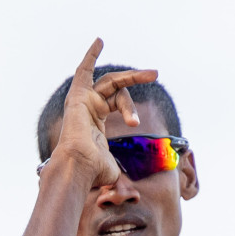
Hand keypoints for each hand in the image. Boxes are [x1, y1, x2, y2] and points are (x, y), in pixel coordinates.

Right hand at [49, 37, 157, 184]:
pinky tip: (100, 41)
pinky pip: (83, 70)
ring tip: (152, 74)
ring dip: (132, 75)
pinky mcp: (78, 96)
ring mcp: (82, 102)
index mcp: (94, 125)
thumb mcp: (113, 170)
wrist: (80, 166)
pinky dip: (91, 55)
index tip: (136, 118)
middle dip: (136, 80)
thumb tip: (127, 195)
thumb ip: (119, 172)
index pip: (114, 104)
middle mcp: (87, 110)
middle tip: (156, 74)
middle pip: (116, 91)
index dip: (128, 106)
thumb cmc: (94, 172)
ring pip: (112, 83)